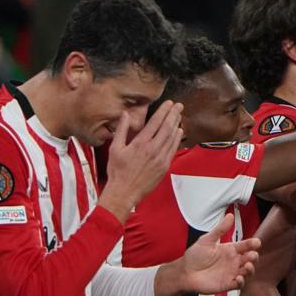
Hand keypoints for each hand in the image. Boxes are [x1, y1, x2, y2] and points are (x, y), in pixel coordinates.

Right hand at [99, 102, 183, 221]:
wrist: (124, 192)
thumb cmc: (117, 172)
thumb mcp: (115, 148)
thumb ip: (122, 130)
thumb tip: (125, 114)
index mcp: (140, 143)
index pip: (155, 122)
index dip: (163, 111)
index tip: (169, 103)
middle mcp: (153, 149)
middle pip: (167, 127)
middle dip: (174, 114)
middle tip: (179, 105)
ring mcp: (160, 158)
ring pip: (172, 138)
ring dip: (177, 124)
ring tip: (180, 115)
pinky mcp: (164, 166)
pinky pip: (173, 149)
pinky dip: (177, 139)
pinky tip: (178, 133)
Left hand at [175, 214, 260, 294]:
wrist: (185, 272)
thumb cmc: (194, 256)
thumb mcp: (207, 240)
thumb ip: (220, 229)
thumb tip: (230, 216)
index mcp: (229, 250)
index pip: (245, 246)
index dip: (252, 244)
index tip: (256, 242)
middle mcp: (232, 261)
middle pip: (249, 259)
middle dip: (253, 257)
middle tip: (252, 255)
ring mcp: (231, 273)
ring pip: (247, 272)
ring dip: (250, 269)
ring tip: (248, 266)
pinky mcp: (227, 284)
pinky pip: (239, 284)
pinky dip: (242, 282)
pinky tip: (239, 278)